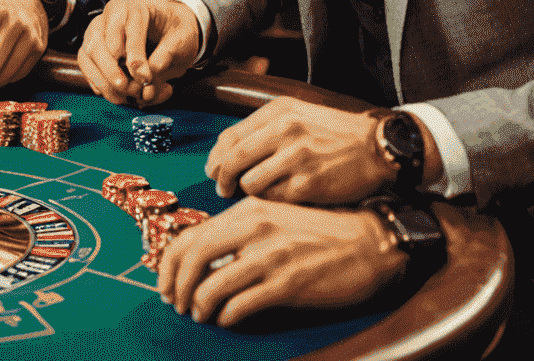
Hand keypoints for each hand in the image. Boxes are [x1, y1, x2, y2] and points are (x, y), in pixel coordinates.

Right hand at [76, 0, 199, 105]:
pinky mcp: (94, 47)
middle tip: (127, 88)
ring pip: (87, 54)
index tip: (145, 77)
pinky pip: (86, 66)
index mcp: (136, 5)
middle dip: (110, 69)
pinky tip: (117, 95)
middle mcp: (112, 15)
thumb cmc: (177, 30)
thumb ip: (168, 53)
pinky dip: (98, 84)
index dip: (135, 54)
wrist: (171, 30)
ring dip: (103, 80)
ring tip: (124, 97)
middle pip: (98, 40)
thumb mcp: (184, 37)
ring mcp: (99, 30)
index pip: (128, 26)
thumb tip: (151, 71)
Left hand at [156, 198, 408, 326]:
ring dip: (199, 305)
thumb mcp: (274, 219)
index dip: (170, 262)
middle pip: (193, 257)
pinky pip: (242, 305)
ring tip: (199, 314)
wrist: (368, 241)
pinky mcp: (288, 285)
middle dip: (176, 284)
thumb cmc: (320, 231)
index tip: (165, 281)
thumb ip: (240, 232)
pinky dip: (227, 316)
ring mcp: (270, 257)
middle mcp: (253, 230)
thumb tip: (206, 256)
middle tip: (173, 302)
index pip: (191, 235)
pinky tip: (227, 320)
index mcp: (246, 212)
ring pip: (213, 285)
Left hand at [203, 98, 409, 203]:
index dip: (216, 157)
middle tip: (221, 189)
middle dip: (222, 178)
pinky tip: (277, 199)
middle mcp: (285, 131)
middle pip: (234, 160)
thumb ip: (263, 128)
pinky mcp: (310, 185)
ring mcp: (297, 159)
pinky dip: (270, 202)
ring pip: (251, 183)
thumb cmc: (333, 133)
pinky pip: (275, 199)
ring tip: (253, 194)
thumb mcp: (297, 114)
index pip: (230, 136)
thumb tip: (226, 151)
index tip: (211, 170)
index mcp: (278, 111)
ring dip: (247, 192)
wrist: (376, 147)